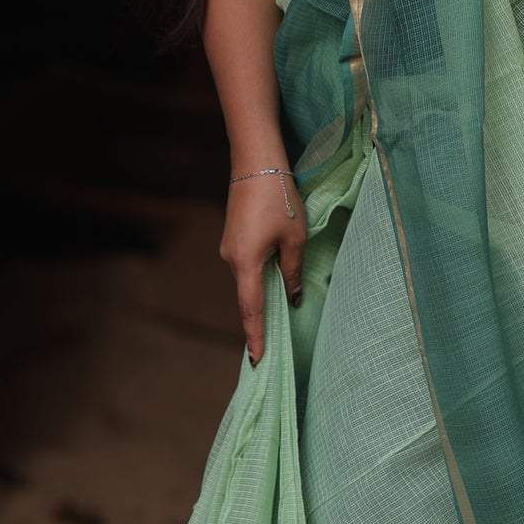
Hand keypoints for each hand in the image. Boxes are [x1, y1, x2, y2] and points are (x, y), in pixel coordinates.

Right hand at [221, 169, 305, 365]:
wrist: (256, 164)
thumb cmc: (280, 199)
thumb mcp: (295, 238)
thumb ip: (292, 272)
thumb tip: (292, 298)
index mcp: (246, 262)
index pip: (251, 309)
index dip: (255, 335)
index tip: (257, 360)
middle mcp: (231, 259)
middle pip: (248, 296)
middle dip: (262, 317)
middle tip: (273, 344)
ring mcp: (229, 249)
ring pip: (249, 279)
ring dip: (264, 290)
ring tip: (284, 302)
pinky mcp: (233, 239)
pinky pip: (247, 266)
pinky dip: (260, 275)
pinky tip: (276, 272)